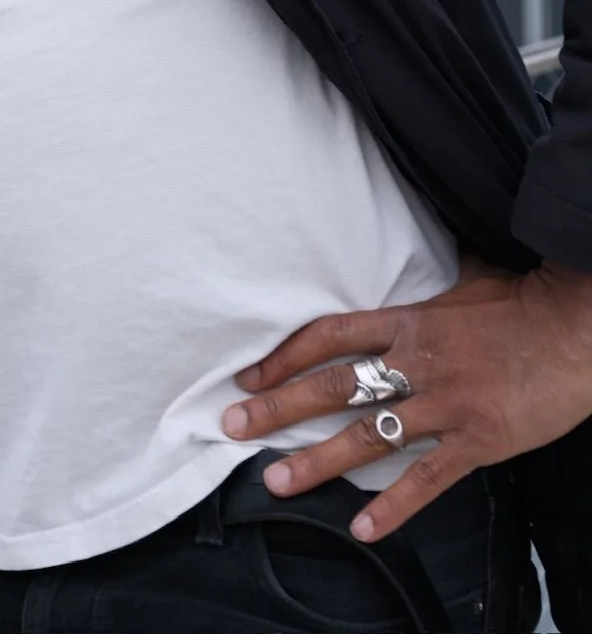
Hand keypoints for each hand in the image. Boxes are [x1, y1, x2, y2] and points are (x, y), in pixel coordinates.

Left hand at [220, 259, 591, 541]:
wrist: (576, 327)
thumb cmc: (523, 301)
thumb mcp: (464, 280)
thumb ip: (429, 286)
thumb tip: (414, 261)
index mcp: (408, 322)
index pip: (329, 337)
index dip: (284, 356)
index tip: (249, 377)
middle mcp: (416, 363)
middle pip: (333, 386)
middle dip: (277, 407)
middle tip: (233, 426)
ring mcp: (445, 404)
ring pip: (368, 436)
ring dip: (317, 461)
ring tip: (276, 481)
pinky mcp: (477, 441)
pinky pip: (428, 479)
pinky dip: (394, 507)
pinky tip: (363, 528)